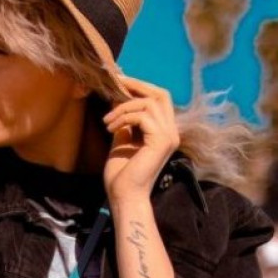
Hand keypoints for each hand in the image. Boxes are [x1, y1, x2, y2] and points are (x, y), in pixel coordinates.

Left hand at [103, 76, 179, 203]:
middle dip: (137, 85)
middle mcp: (171, 132)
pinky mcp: (161, 141)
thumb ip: (124, 123)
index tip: (118, 83)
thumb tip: (117, 102)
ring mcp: (168, 136)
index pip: (159, 99)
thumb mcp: (121, 140)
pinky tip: (110, 128)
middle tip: (115, 84)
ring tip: (107, 121)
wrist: (124, 195)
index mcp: (163, 131)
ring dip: (122, 107)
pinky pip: (143, 116)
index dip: (140, 87)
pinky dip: (123, 117)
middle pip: (161, 94)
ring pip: (149, 103)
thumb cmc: (122, 173)